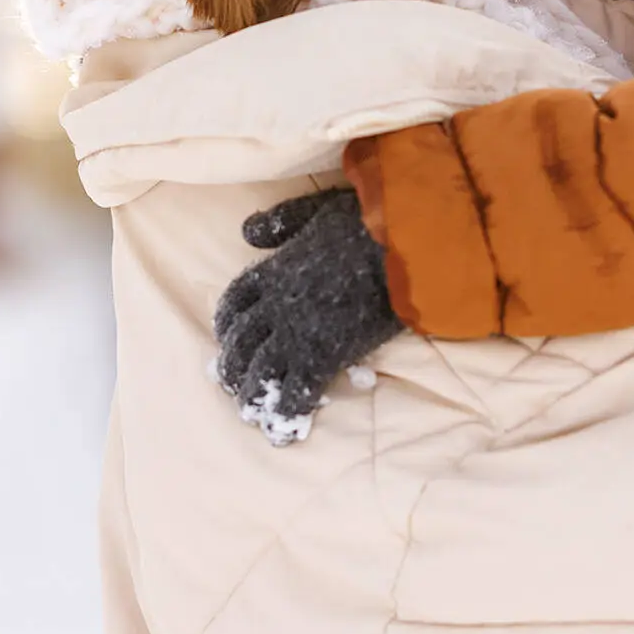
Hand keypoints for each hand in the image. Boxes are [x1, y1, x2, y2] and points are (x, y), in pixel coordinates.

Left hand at [212, 188, 402, 445]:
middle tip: (233, 382)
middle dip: (233, 364)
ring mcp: (298, 331)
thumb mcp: (317, 207)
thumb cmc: (370, 220)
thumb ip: (282, 221)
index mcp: (276, 269)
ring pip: (261, 370)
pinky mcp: (324, 355)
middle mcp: (277, 303)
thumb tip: (246, 233)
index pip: (236, 300)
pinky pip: (297, 390)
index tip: (227, 336)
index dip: (228, 322)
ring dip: (253, 393)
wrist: (405, 245)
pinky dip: (288, 410)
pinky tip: (284, 426)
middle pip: (241, 341)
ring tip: (252, 410)